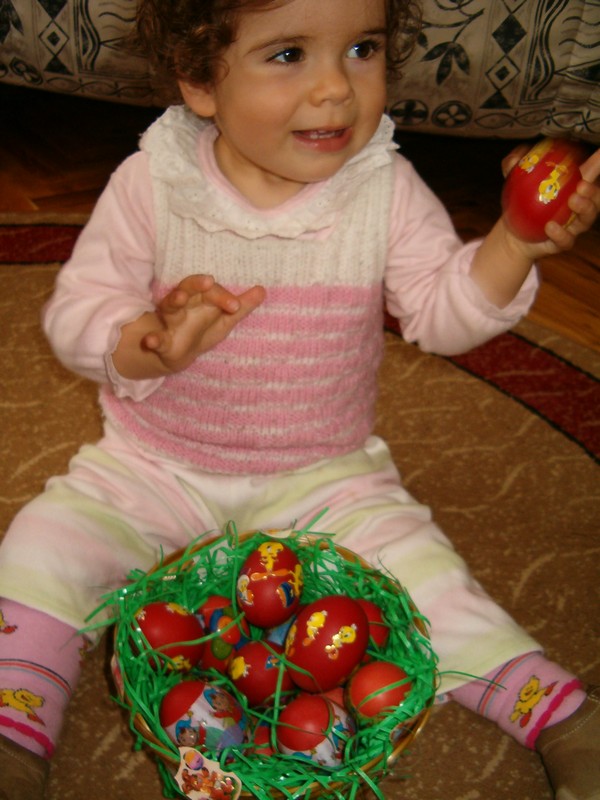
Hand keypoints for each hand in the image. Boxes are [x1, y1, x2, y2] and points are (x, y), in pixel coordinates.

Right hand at [113, 274, 265, 378]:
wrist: (179, 355)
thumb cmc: (203, 330)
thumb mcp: (225, 319)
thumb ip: (241, 306)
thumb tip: (263, 290)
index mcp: (199, 298)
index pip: (210, 290)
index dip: (222, 295)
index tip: (235, 305)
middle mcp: (183, 305)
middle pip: (187, 288)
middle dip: (196, 285)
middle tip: (208, 282)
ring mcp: (171, 321)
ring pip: (170, 306)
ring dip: (174, 300)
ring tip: (179, 297)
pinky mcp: (162, 341)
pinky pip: (156, 339)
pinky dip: (153, 339)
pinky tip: (150, 341)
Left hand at [501, 143, 599, 257]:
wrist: (513, 232)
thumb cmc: (521, 202)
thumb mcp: (514, 181)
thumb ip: (515, 165)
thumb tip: (518, 154)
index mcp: (573, 187)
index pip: (591, 173)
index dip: (598, 163)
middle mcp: (578, 206)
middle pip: (595, 198)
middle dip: (593, 191)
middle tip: (582, 185)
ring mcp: (573, 226)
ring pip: (586, 219)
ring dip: (584, 209)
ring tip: (572, 201)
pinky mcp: (563, 242)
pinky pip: (566, 240)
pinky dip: (561, 234)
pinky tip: (550, 226)